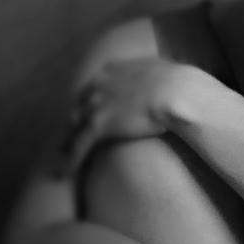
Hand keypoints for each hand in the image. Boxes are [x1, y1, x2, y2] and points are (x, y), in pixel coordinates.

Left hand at [58, 58, 187, 174]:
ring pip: (74, 127)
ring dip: (67, 142)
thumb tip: (170, 80)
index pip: (94, 87)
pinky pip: (78, 145)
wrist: (178, 92)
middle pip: (79, 106)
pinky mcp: (99, 125)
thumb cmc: (181, 83)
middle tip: (69, 135)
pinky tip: (64, 173)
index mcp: (114, 70)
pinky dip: (70, 160)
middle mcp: (99, 85)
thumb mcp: (166, 71)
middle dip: (74, 121)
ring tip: (62, 156)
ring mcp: (96, 104)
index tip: (90, 110)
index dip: (91, 101)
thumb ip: (159, 75)